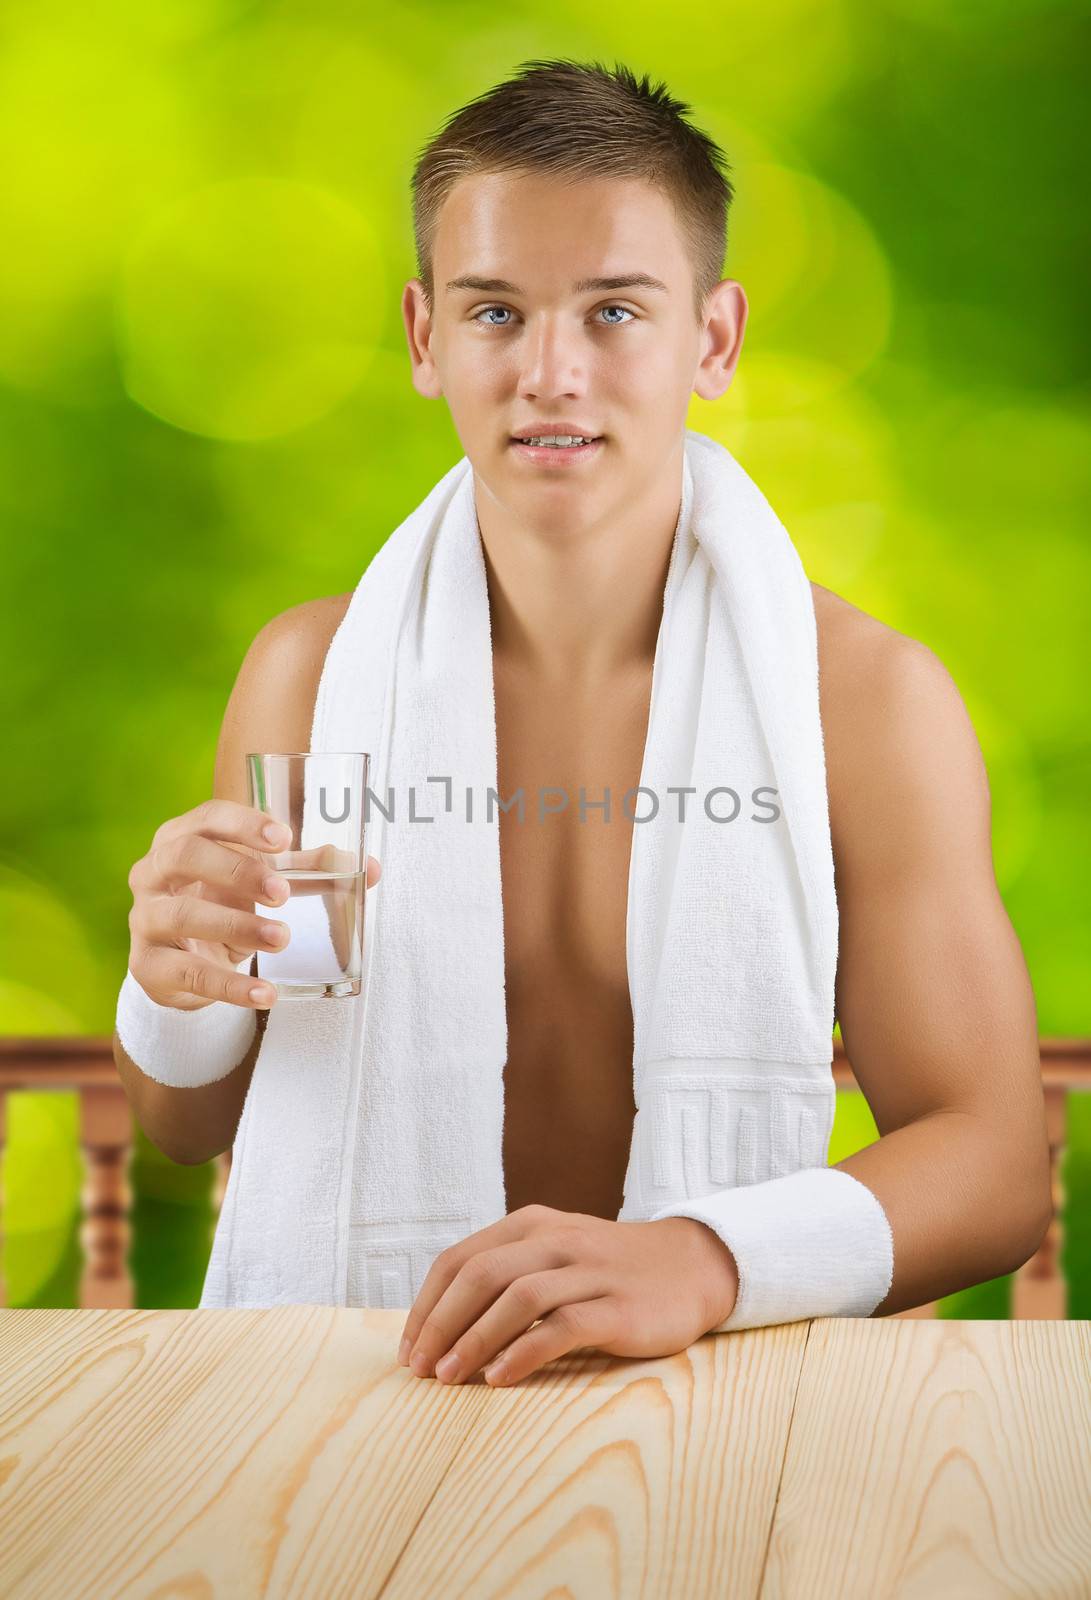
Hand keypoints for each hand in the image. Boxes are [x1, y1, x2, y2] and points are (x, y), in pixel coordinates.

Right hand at [126, 797, 380, 1011]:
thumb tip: (370, 869)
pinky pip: (188, 974)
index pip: (207, 818)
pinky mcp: (148, 965)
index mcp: (181, 837)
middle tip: (282, 893)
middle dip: (237, 871)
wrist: (181, 964)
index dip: (243, 824)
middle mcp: (152, 871)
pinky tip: (264, 994)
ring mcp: (144, 918)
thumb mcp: (260, 883)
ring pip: (183, 915)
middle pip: (185, 855)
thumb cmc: (223, 902)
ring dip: (236, 926)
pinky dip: (229, 986)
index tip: (284, 839)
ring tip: (282, 938)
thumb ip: (309, 871)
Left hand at [396, 1205, 739, 1387]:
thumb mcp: (555, 1253)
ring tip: (450, 1378)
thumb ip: (508, 1274)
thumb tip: (444, 1327)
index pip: (460, 1259)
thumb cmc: (610, 1270)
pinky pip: (562, 1326)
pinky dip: (524, 1352)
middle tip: (420, 1369)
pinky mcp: (618, 1307)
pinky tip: (500, 1378)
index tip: (409, 1348)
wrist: (691, 1266)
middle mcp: (556, 1240)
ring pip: (517, 1298)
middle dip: (441, 1324)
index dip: (427, 1305)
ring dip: (475, 1339)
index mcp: (531, 1225)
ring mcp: (589, 1271)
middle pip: (480, 1275)